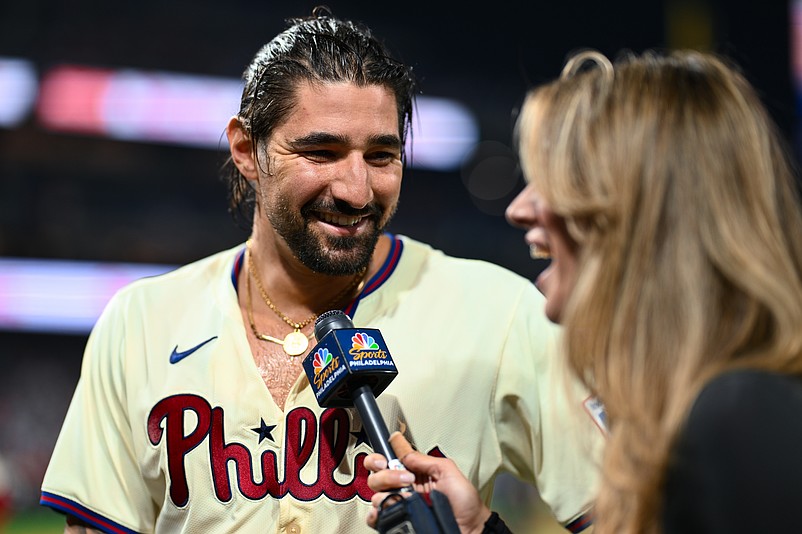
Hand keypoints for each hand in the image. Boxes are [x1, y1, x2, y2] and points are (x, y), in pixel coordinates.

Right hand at [364, 432, 491, 533]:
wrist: (470, 527)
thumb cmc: (465, 502)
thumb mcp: (448, 471)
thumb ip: (426, 460)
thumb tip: (404, 452)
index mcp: (414, 472)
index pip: (389, 459)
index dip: (381, 455)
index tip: (384, 457)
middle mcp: (404, 487)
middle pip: (377, 476)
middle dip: (387, 475)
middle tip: (406, 478)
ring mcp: (400, 505)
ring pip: (376, 495)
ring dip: (388, 493)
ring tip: (406, 496)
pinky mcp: (398, 521)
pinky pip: (377, 517)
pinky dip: (377, 514)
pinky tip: (390, 509)